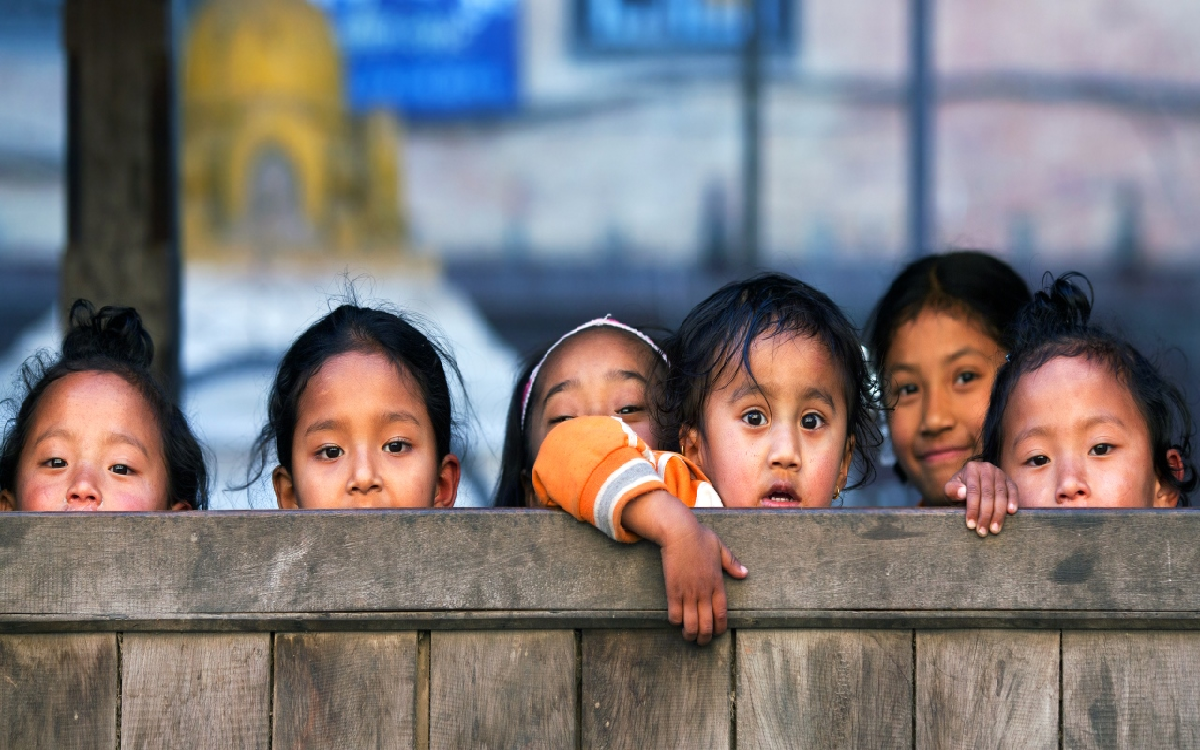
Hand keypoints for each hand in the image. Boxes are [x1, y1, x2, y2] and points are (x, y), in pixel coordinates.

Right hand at [623, 490, 747, 643]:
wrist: (679, 532)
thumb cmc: (699, 537)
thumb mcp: (720, 548)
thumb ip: (732, 563)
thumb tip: (745, 574)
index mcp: (717, 583)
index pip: (722, 613)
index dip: (720, 627)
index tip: (717, 633)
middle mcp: (703, 591)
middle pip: (706, 624)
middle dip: (704, 638)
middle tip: (702, 642)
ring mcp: (688, 591)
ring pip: (690, 623)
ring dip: (690, 634)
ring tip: (689, 637)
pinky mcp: (673, 589)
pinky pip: (674, 613)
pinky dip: (676, 621)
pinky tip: (676, 621)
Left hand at [945, 461, 1017, 537]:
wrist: (971, 482)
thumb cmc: (959, 489)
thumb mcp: (950, 489)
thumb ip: (952, 490)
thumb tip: (962, 493)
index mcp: (971, 468)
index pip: (973, 491)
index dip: (972, 509)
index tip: (971, 525)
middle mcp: (987, 468)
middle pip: (988, 494)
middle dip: (985, 515)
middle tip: (983, 531)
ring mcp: (1000, 473)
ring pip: (1001, 495)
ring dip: (998, 514)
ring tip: (995, 529)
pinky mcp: (1009, 480)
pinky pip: (1013, 490)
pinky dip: (1013, 501)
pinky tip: (1011, 512)